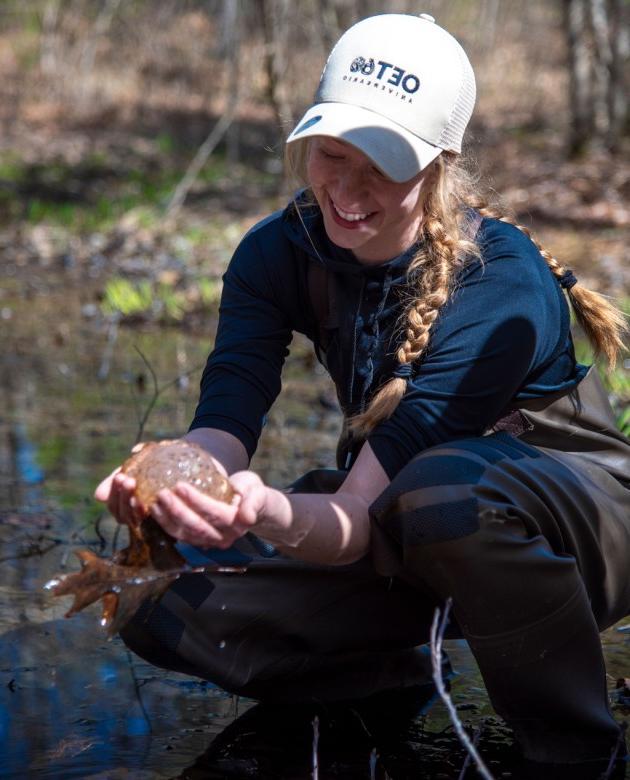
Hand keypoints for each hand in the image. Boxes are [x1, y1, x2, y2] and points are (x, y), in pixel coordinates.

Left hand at [149, 470, 270, 548]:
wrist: (251, 506)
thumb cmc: (252, 493)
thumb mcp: (256, 491)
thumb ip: (252, 502)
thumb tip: (246, 517)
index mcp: (236, 524)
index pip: (213, 514)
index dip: (196, 501)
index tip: (180, 485)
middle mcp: (222, 537)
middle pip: (196, 526)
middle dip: (176, 510)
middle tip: (162, 493)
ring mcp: (209, 542)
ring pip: (184, 534)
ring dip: (167, 519)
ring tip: (154, 502)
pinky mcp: (198, 541)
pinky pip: (179, 534)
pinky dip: (165, 524)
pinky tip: (154, 510)